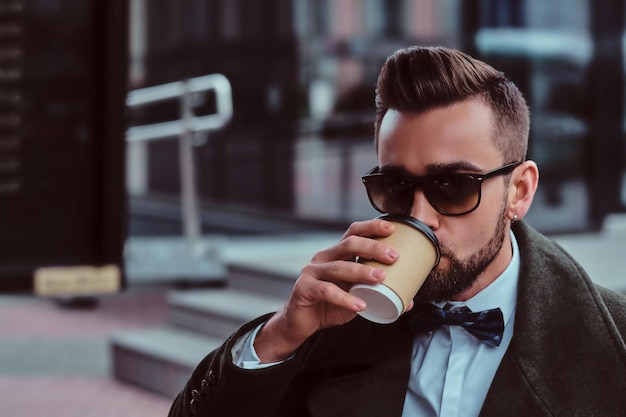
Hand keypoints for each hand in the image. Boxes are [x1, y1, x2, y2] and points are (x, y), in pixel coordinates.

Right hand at [254, 218, 399, 362]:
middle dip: (373, 248)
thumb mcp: (355, 296)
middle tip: (393, 257)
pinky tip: (360, 305)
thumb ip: (377, 294)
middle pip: (348, 244)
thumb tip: (408, 301)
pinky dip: (345, 298)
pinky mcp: (304, 288)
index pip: (354, 233)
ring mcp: (312, 272)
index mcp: (336, 254)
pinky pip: (326, 291)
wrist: (301, 323)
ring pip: (338, 267)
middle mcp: (324, 257)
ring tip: (381, 278)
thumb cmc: (329, 305)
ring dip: (362, 272)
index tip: (392, 229)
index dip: (371, 227)